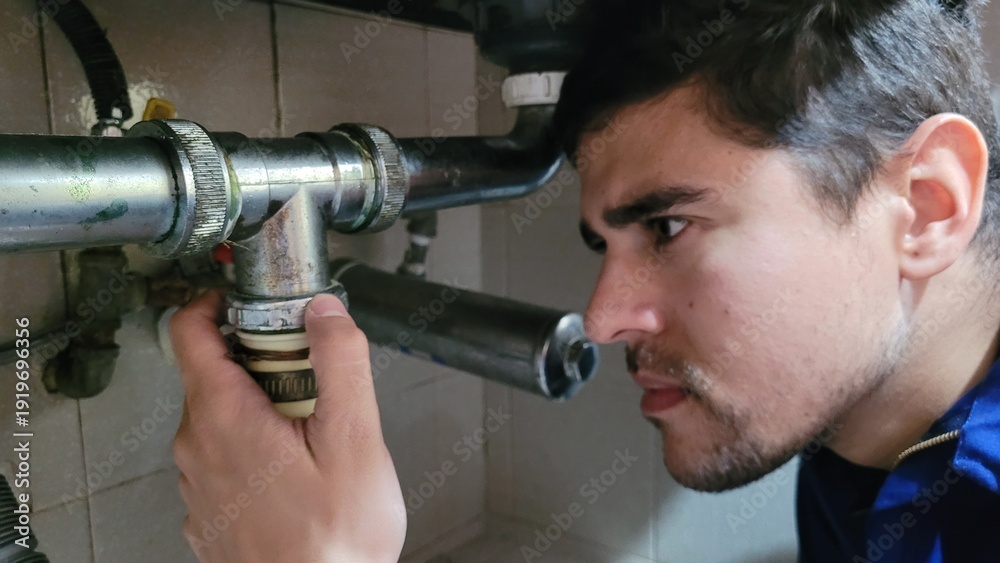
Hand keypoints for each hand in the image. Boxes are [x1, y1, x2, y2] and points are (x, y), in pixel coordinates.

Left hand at [170, 289, 405, 561]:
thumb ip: (340, 363)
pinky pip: (223, 457)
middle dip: (259, 358)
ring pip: (219, 417)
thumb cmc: (334, 541)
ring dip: (260, 404)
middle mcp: (197, 448)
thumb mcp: (355, 440)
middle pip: (211, 372)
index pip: (187, 331)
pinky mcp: (210, 513)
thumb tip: (326, 310)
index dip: (214, 302)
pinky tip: (299, 471)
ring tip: (314, 431)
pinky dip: (254, 445)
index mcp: (224, 417)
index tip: (246, 301)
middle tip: (312, 376)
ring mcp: (199, 485)